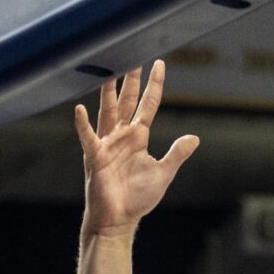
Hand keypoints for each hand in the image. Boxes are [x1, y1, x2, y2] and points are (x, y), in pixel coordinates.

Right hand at [75, 62, 199, 237]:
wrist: (118, 220)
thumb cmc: (137, 198)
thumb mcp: (163, 173)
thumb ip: (177, 154)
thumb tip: (194, 138)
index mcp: (138, 137)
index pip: (148, 104)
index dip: (154, 85)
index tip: (159, 63)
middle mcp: (121, 135)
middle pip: (127, 100)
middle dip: (130, 78)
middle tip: (133, 53)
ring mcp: (106, 144)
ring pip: (107, 110)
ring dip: (108, 91)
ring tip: (107, 69)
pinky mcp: (94, 157)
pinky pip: (88, 137)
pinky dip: (83, 124)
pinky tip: (79, 108)